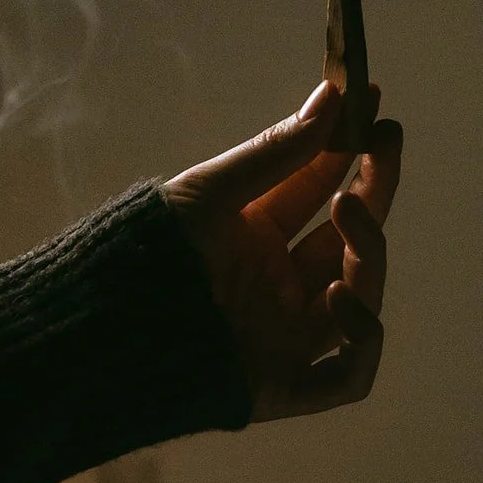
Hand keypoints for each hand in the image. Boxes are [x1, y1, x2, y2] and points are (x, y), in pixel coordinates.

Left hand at [165, 81, 402, 420]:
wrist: (99, 328)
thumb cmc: (145, 252)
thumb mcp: (210, 193)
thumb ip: (276, 154)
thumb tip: (332, 97)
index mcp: (255, 236)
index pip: (320, 189)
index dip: (352, 149)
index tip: (374, 105)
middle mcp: (277, 285)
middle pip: (348, 240)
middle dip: (373, 189)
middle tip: (383, 147)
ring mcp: (285, 336)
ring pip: (360, 300)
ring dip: (369, 253)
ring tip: (349, 211)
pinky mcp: (283, 386)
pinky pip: (347, 376)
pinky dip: (361, 341)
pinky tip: (339, 299)